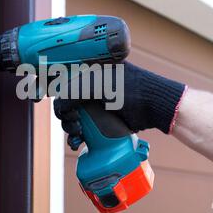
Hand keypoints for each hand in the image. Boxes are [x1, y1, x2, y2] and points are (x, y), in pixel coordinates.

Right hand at [53, 61, 185, 149]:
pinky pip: (83, 129)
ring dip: (69, 128)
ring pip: (72, 118)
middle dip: (65, 116)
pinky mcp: (102, 120)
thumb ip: (73, 91)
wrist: (154, 105)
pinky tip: (78, 141)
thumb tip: (58, 106)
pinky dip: (77, 136)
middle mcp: (90, 87)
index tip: (60, 107)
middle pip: (65, 104)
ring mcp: (96, 105)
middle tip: (73, 123)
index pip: (62, 83)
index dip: (57, 95)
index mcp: (88, 71)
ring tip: (77, 133)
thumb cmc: (129, 88)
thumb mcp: (97, 85)